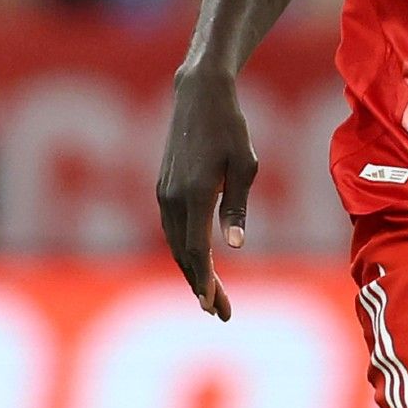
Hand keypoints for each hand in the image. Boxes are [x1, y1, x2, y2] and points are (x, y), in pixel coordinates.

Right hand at [156, 69, 258, 319]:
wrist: (198, 95)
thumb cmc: (230, 127)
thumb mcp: (244, 165)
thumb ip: (236, 207)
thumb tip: (234, 246)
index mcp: (193, 194)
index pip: (196, 250)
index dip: (205, 281)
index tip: (215, 307)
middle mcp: (172, 198)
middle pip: (183, 255)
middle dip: (201, 286)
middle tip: (222, 313)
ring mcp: (163, 193)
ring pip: (174, 244)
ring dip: (191, 271)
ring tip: (211, 296)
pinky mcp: (162, 187)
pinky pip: (171, 229)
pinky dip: (184, 251)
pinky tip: (198, 263)